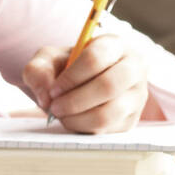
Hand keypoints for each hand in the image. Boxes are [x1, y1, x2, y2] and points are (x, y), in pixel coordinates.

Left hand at [22, 34, 150, 132]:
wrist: (79, 85)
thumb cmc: (66, 67)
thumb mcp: (47, 60)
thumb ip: (38, 71)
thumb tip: (46, 97)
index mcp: (114, 45)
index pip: (96, 58)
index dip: (71, 77)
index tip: (53, 90)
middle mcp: (133, 68)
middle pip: (108, 86)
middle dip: (74, 101)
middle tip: (54, 107)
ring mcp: (136, 96)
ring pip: (109, 113)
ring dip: (77, 118)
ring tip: (60, 115)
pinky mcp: (131, 119)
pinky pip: (107, 130)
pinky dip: (83, 128)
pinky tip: (71, 120)